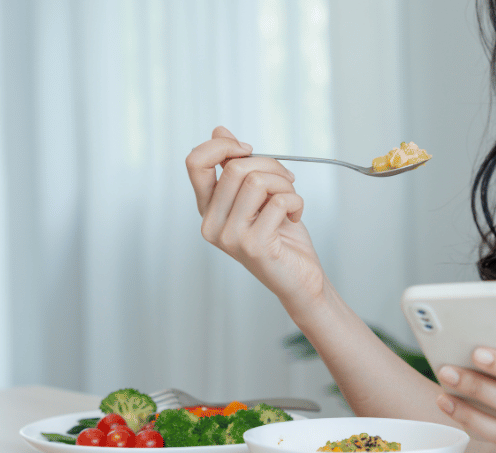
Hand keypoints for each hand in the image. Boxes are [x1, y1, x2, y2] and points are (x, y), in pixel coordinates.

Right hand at [185, 126, 327, 314]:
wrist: (301, 278)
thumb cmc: (282, 238)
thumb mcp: (259, 196)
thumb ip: (237, 167)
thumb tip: (219, 131)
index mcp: (208, 209)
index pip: (195, 162)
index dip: (223, 146)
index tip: (248, 150)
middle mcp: (211, 224)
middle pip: (235, 168)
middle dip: (271, 165)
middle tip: (287, 180)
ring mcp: (230, 237)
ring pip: (257, 181)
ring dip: (285, 184)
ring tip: (292, 201)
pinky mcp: (253, 246)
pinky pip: (278, 201)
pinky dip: (296, 202)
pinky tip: (296, 216)